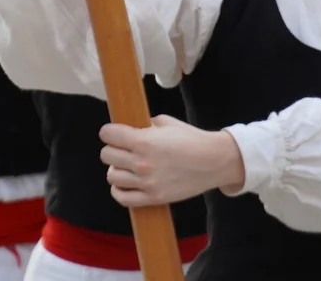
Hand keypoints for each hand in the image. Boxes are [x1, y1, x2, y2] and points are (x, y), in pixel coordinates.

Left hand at [99, 116, 245, 207]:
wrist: (214, 161)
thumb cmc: (191, 139)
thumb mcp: (165, 123)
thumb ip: (143, 125)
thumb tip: (127, 128)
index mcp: (143, 141)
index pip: (107, 134)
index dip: (109, 132)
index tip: (113, 133)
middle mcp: (142, 162)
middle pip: (106, 155)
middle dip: (113, 149)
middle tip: (123, 149)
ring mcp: (147, 182)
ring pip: (112, 176)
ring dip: (116, 169)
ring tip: (126, 166)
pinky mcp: (153, 198)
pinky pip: (122, 198)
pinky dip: (119, 190)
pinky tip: (125, 183)